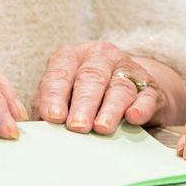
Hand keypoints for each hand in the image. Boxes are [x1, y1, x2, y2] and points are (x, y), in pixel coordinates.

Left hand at [32, 42, 185, 133]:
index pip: (60, 73)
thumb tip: (35, 128)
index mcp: (72, 57)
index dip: (55, 95)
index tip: (53, 117)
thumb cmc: (85, 94)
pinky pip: (147, 95)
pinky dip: (141, 107)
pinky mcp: (150, 87)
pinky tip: (134, 117)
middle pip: (91, 78)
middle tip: (77, 126)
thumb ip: (49, 106)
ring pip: (119, 87)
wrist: (131, 88)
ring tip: (102, 128)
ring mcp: (127, 69)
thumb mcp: (64, 94)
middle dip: (83, 103)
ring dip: (110, 108)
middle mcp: (100, 57)